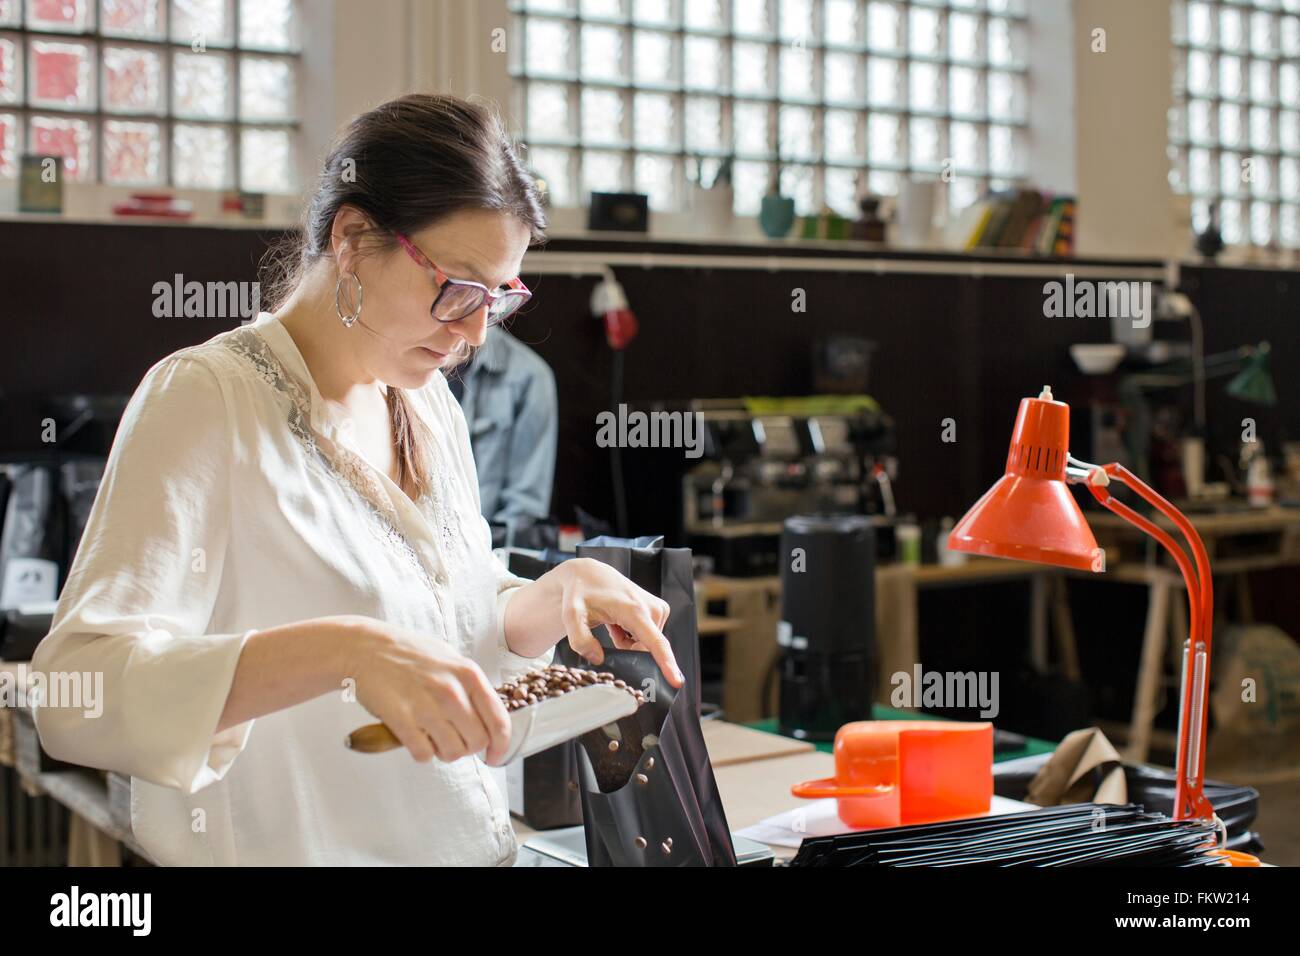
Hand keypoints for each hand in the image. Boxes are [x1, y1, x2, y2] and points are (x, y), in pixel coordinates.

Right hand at [343, 617, 511, 763]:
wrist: (366, 649)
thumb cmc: (409, 653)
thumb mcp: (450, 659)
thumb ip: (470, 686)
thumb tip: (488, 716)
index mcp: (469, 675)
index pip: (499, 721)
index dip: (501, 746)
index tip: (495, 757)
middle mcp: (452, 692)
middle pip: (477, 742)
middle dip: (468, 748)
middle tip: (455, 740)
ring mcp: (427, 707)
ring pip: (452, 752)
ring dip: (445, 752)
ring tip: (433, 737)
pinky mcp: (402, 721)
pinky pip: (424, 755)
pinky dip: (422, 753)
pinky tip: (416, 738)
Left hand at [553, 559, 684, 686]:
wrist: (588, 574)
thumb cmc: (580, 593)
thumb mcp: (571, 616)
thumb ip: (580, 640)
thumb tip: (598, 659)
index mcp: (634, 611)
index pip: (655, 642)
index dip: (667, 664)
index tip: (677, 682)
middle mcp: (651, 608)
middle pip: (647, 649)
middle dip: (628, 649)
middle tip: (610, 631)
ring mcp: (657, 608)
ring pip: (648, 643)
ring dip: (629, 641)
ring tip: (614, 622)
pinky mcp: (659, 608)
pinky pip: (649, 635)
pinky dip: (633, 634)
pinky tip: (620, 621)